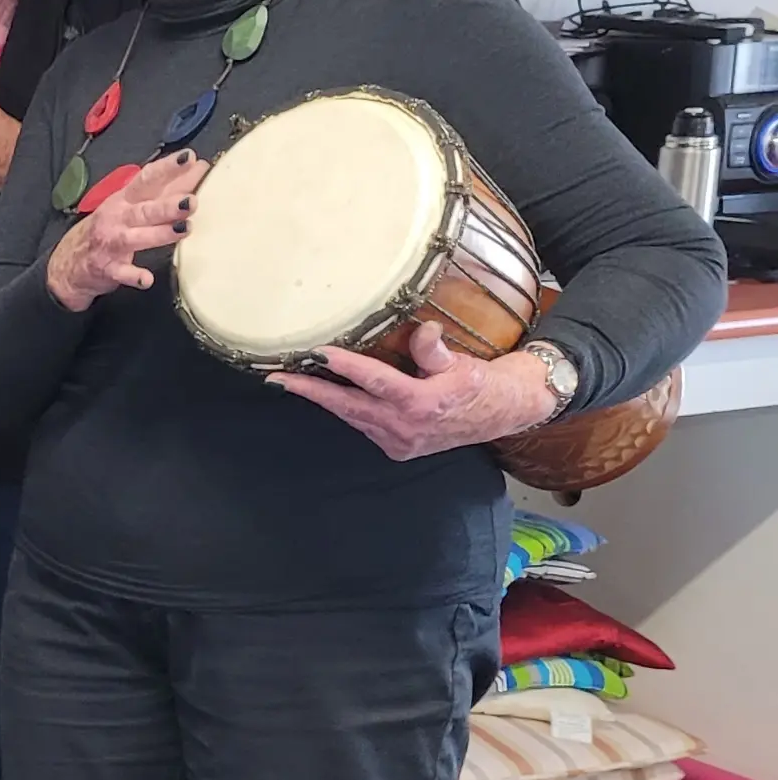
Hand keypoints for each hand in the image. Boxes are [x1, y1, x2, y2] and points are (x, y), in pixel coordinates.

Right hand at [46, 149, 206, 312]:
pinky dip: (133, 276)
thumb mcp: (129, 205)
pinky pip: (121, 273)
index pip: (147, 179)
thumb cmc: (108, 229)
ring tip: (184, 229)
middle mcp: (118, 218)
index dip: (166, 168)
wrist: (70, 263)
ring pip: (136, 237)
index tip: (188, 158)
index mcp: (125, 199)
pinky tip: (146, 279)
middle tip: (191, 201)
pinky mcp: (108, 268)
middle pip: (145, 209)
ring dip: (160, 233)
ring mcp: (111, 243)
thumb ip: (162, 191)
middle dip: (168, 204)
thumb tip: (198, 170)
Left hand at [273, 322, 560, 460]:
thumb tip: (422, 332)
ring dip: (324, 399)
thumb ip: (434, 351)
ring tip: (293, 381)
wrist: (502, 413)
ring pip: (352, 417)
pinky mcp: (396, 448)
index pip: (374, 381)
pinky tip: (329, 393)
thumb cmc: (480, 383)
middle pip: (348, 406)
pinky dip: (346, 408)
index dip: (344, 366)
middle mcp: (404, 428)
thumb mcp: (462, 363)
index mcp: (421, 404)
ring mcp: (398, 442)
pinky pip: (363, 425)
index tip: (317, 353)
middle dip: (311, 391)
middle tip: (277, 378)